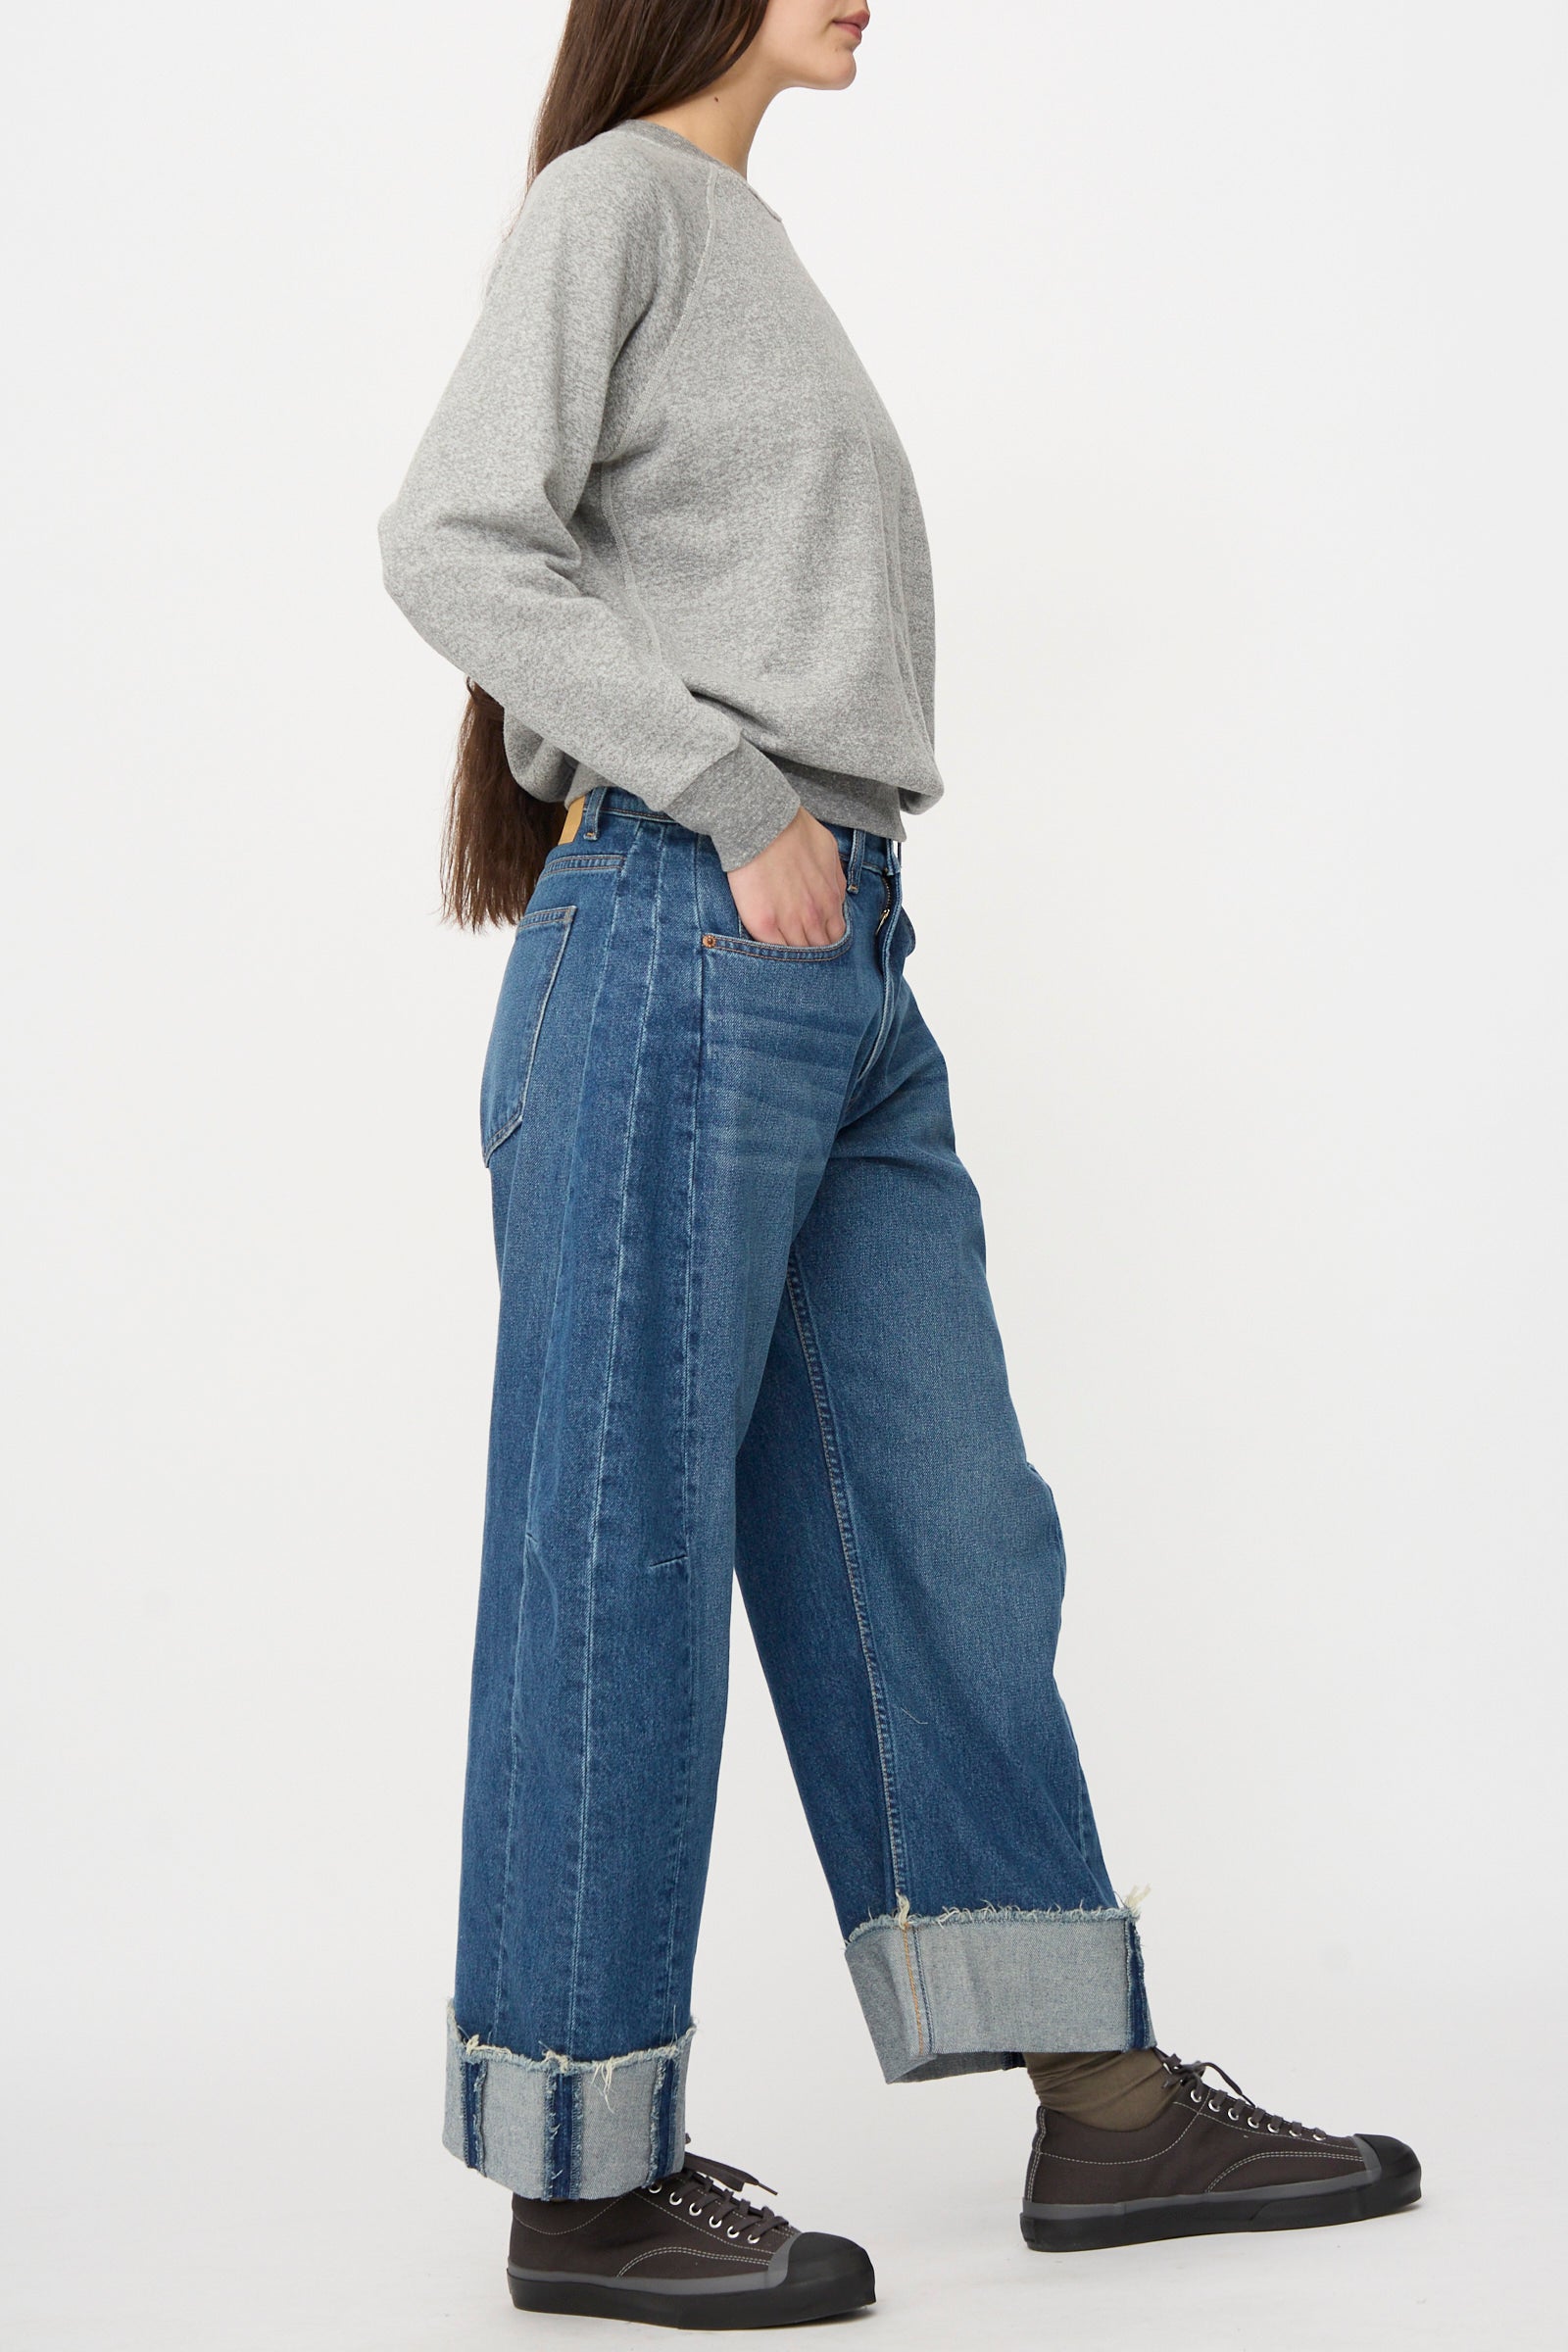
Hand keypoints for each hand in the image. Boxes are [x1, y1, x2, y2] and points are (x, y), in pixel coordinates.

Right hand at [728, 808, 846, 946]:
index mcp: (831, 900)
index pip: (836, 935)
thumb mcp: (829, 851)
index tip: (816, 937)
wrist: (763, 824)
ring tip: (784, 953)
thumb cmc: (793, 830)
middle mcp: (815, 916)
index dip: (826, 939)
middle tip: (800, 946)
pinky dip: (773, 955)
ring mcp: (790, 923)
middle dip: (812, 949)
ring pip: (798, 954)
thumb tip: (835, 893)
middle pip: (819, 949)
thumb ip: (835, 878)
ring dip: (793, 956)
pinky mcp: (764, 925)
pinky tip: (769, 952)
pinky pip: (774, 952)